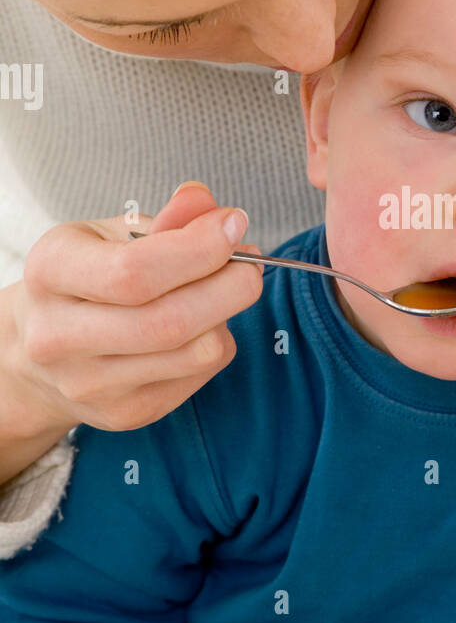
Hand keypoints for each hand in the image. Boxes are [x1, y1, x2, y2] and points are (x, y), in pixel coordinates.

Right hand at [5, 182, 263, 439]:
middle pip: (170, 321)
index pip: (134, 272)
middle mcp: (59, 336)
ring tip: (219, 291)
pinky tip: (200, 326)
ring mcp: (91, 384)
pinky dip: (216, 343)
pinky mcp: (125, 413)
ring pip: (196, 353)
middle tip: (249, 262)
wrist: (40, 351)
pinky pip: (200, 375)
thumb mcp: (112, 234)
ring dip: (227, 316)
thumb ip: (168, 219)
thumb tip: (213, 209)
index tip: (234, 224)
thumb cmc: (87, 279)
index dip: (199, 249)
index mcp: (52, 273)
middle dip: (230, 286)